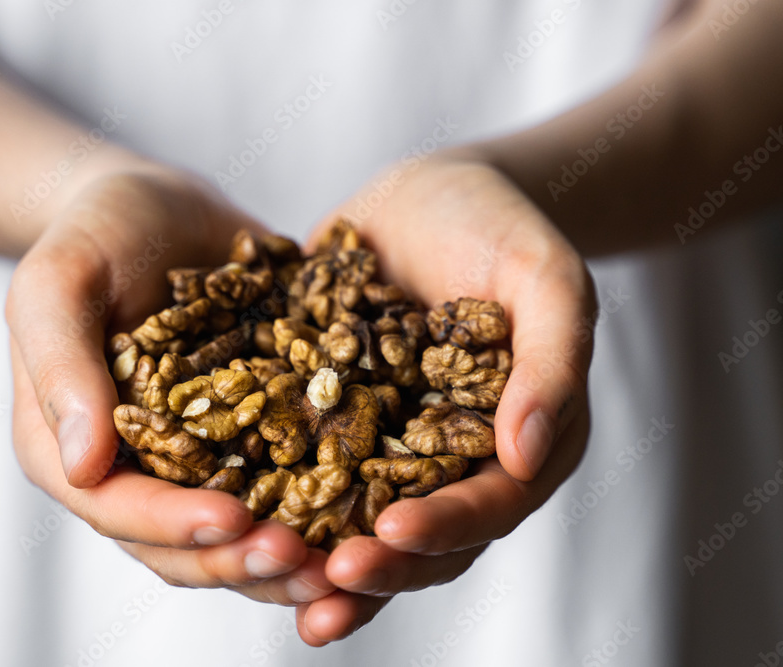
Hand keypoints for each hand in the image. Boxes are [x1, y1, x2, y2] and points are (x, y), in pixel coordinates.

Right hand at [6, 170, 336, 607]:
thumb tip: (83, 466)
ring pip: (241, 532)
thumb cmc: (96, 231)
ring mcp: (201, 458)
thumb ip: (61, 364)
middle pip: (185, 545)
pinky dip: (323, 507)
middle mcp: (139, 469)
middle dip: (242, 559)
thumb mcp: (60, 280)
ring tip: (346, 560)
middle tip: (304, 560)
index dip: (175, 525)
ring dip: (289, 556)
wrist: (162, 206)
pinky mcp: (255, 436)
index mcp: (75, 448)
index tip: (234, 520)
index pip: (120, 509)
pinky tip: (373, 511)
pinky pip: (287, 483)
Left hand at [295, 154, 595, 644]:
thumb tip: (526, 456)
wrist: (432, 192)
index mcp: (518, 442)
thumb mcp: (546, 279)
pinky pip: (306, 468)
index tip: (393, 531)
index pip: (490, 506)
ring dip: (323, 560)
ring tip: (276, 580)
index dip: (446, 527)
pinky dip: (277, 499)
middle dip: (380, 565)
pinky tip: (232, 517)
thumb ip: (550, 363)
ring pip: (361, 521)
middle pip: (423, 536)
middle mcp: (453, 459)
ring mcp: (391, 444)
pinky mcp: (336, 419)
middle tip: (327, 581)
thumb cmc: (502, 227)